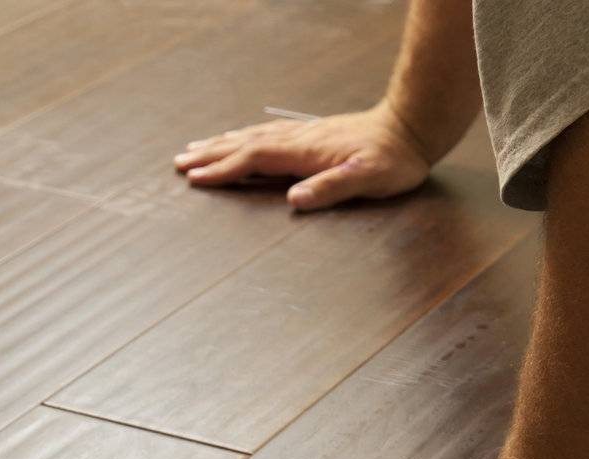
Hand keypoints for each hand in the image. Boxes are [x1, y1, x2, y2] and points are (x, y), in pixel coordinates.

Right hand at [173, 102, 431, 210]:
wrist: (410, 128)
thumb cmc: (392, 160)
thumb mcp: (367, 179)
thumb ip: (330, 188)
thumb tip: (294, 200)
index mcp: (305, 152)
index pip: (254, 158)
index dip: (223, 169)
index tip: (195, 178)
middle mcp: (298, 139)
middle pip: (244, 144)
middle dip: (211, 155)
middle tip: (179, 162)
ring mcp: (303, 135)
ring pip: (252, 137)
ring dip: (222, 144)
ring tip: (196, 149)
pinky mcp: (310, 136)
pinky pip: (266, 136)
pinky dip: (244, 139)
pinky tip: (238, 140)